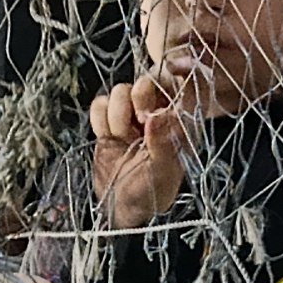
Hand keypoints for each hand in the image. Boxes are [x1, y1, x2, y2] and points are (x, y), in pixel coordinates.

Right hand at [90, 75, 189, 231]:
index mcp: (181, 121)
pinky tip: (108, 138)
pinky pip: (99, 104)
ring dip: (117, 116)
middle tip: (139, 122)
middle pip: (146, 81)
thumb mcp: (162, 172)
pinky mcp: (108, 122)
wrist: (120, 207)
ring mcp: (131, 116)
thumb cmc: (150, 193)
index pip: (183, 83)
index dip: (176, 75)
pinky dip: (100, 120)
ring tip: (123, 139)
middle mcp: (158, 113)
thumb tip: (157, 116)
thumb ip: (162, 143)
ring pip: (119, 90)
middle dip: (138, 99)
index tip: (165, 82)